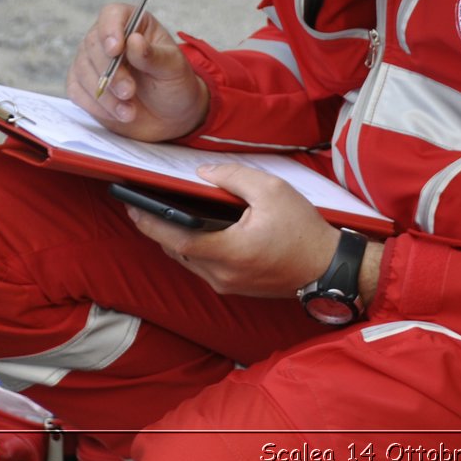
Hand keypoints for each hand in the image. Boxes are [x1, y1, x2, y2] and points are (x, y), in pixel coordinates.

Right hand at [67, 5, 208, 140]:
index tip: (116, 50)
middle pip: (93, 44)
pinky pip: (77, 91)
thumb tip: (133, 40)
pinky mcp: (83, 84)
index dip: (110, 29)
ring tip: (129, 111)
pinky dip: (96, 105)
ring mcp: (93, 61)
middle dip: (111, 72)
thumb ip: (154, 55)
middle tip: (129, 92)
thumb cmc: (174, 84)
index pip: (113, 14)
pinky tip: (118, 113)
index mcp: (135, 25)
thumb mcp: (173, 69)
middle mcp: (109, 39)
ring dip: (105, 94)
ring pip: (83, 70)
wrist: (170, 115)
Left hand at [126, 164, 340, 297]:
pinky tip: (196, 232)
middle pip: (177, 251)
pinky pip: (203, 267)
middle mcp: (222, 273)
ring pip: (188, 260)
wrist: (328, 267)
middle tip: (143, 206)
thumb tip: (203, 173)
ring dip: (176, 240)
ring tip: (165, 217)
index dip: (151, 223)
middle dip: (158, 230)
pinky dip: (194, 248)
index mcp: (229, 251)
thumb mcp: (274, 191)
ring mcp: (227, 284)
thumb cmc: (304, 230)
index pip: (177, 238)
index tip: (132, 206)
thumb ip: (235, 177)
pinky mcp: (234, 287)